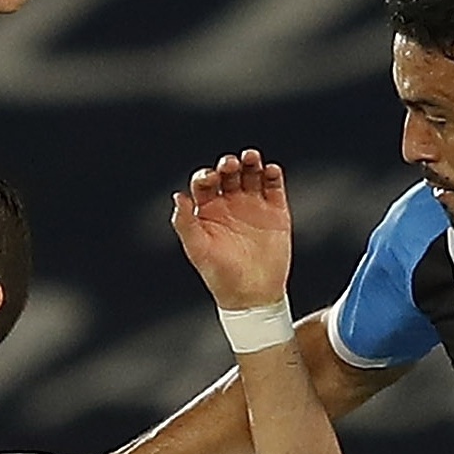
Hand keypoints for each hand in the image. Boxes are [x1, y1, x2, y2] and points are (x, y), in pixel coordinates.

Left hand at [172, 151, 290, 310]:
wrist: (253, 295)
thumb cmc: (220, 275)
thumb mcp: (197, 250)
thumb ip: (184, 223)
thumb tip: (177, 196)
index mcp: (208, 210)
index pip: (205, 183)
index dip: (206, 176)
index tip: (210, 178)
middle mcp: (230, 204)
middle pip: (229, 174)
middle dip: (228, 165)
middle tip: (230, 164)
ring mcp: (253, 205)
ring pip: (252, 174)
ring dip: (251, 162)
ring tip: (251, 158)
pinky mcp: (275, 211)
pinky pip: (274, 186)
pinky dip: (272, 174)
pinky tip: (269, 170)